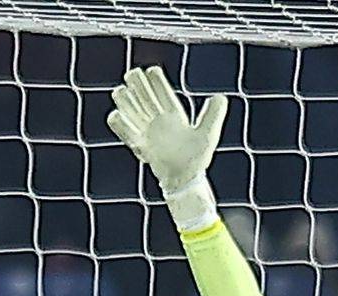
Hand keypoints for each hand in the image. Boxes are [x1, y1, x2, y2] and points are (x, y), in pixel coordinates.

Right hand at [108, 67, 226, 231]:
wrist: (185, 181)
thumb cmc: (197, 159)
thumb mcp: (208, 135)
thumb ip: (213, 115)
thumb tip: (220, 97)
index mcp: (174, 115)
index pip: (162, 91)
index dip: (155, 79)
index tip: (152, 71)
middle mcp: (159, 121)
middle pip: (144, 95)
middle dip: (137, 83)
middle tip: (132, 75)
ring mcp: (148, 132)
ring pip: (131, 109)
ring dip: (125, 99)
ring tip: (121, 92)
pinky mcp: (140, 145)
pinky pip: (124, 131)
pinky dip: (118, 123)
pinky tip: (117, 115)